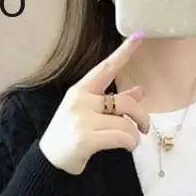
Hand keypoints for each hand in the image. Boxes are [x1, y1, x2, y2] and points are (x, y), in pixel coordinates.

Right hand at [40, 32, 150, 174]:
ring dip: (134, 135)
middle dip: (141, 116)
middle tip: (145, 128)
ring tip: (131, 142)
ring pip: (125, 123)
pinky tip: (127, 147)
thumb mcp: (91, 114)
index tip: (139, 35)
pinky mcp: (85, 138)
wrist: (51, 160)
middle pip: (125, 103)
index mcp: (81, 90)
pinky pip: (120, 137)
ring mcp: (81, 119)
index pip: (106, 68)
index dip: (124, 52)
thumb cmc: (72, 135)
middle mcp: (80, 101)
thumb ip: (116, 102)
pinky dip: (129, 143)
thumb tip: (140, 91)